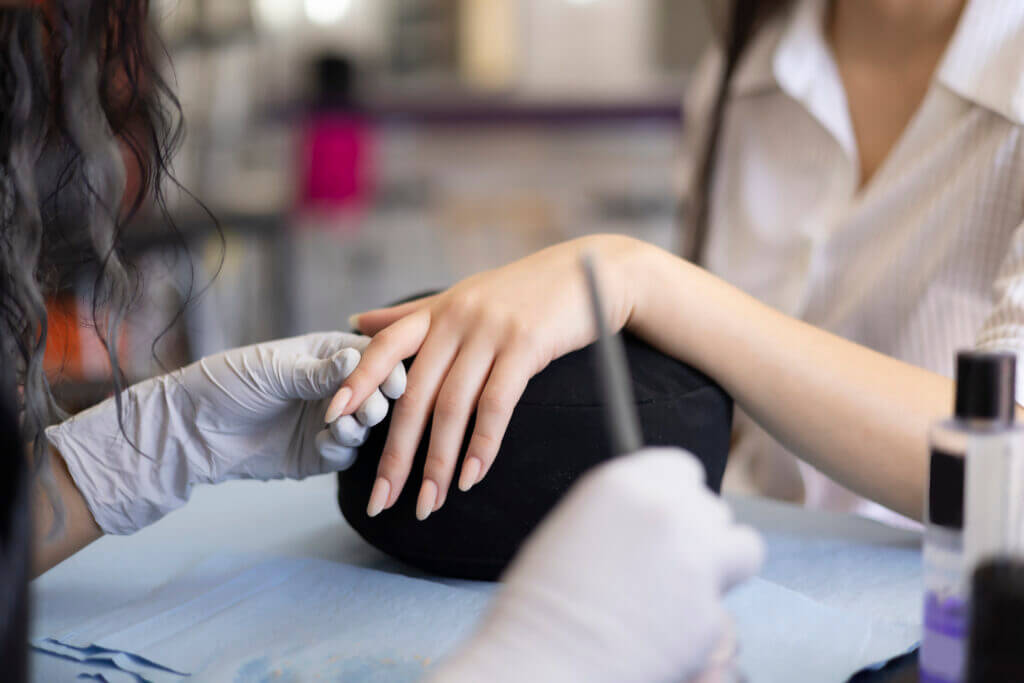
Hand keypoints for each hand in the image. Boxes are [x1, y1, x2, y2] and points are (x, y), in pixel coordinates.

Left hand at [45, 332, 405, 533]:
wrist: (191, 430)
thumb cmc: (227, 384)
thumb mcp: (273, 371)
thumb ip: (318, 371)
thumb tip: (358, 359)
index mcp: (327, 354)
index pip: (370, 357)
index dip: (386, 368)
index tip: (392, 381)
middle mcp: (334, 386)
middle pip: (375, 392)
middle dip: (376, 401)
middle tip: (368, 410)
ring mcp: (328, 420)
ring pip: (365, 425)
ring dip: (361, 426)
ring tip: (344, 427)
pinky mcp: (318, 453)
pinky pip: (345, 453)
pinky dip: (341, 449)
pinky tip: (324, 443)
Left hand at [330, 234, 648, 519]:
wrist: (590, 271)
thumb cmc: (525, 291)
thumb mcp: (462, 296)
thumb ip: (411, 316)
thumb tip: (357, 321)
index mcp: (438, 311)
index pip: (386, 347)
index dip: (358, 381)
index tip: (333, 419)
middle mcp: (457, 320)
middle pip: (415, 396)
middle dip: (396, 454)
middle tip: (383, 500)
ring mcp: (490, 332)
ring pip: (452, 409)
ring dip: (438, 464)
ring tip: (429, 503)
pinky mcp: (526, 346)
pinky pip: (496, 405)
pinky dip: (482, 447)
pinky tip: (472, 479)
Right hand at [429, 448, 763, 682]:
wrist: (541, 659)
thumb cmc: (543, 601)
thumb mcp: (576, 525)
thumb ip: (626, 511)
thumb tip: (660, 516)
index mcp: (626, 483)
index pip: (682, 468)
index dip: (676, 495)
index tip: (669, 515)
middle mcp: (668, 512)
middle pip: (713, 509)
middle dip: (698, 533)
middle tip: (667, 563)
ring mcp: (696, 563)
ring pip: (743, 548)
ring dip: (720, 565)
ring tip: (679, 593)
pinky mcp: (710, 616)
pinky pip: (723, 610)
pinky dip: (700, 621)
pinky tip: (660, 632)